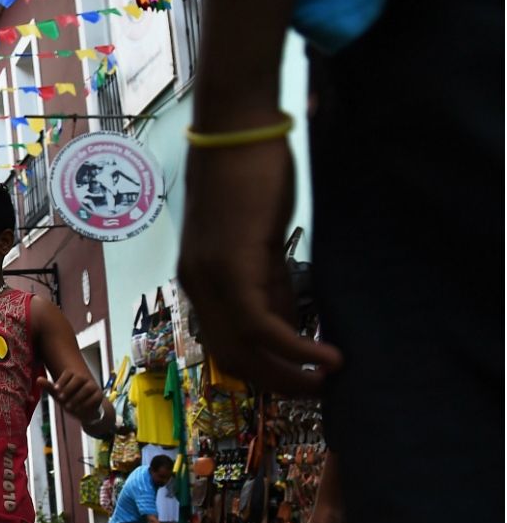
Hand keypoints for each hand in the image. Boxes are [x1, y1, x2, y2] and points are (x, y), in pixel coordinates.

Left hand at [50, 366, 103, 422]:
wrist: (84, 411)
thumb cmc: (69, 399)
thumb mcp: (58, 394)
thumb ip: (49, 387)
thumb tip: (38, 379)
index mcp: (73, 376)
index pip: (68, 373)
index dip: (62, 380)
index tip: (55, 389)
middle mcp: (84, 379)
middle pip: (79, 378)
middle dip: (69, 388)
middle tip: (60, 398)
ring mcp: (93, 387)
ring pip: (87, 388)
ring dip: (77, 397)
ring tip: (68, 406)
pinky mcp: (99, 396)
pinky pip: (94, 398)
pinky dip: (85, 404)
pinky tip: (78, 409)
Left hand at [178, 139, 340, 394]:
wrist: (234, 131)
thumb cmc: (249, 177)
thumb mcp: (259, 241)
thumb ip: (268, 282)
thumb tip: (288, 324)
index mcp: (197, 280)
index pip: (223, 345)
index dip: (261, 370)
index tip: (298, 379)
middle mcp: (195, 285)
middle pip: (232, 357)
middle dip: (278, 382)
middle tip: (319, 391)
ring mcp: (208, 278)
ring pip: (245, 349)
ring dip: (289, 373)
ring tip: (328, 381)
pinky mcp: (231, 265)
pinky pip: (259, 326)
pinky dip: (294, 349)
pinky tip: (326, 357)